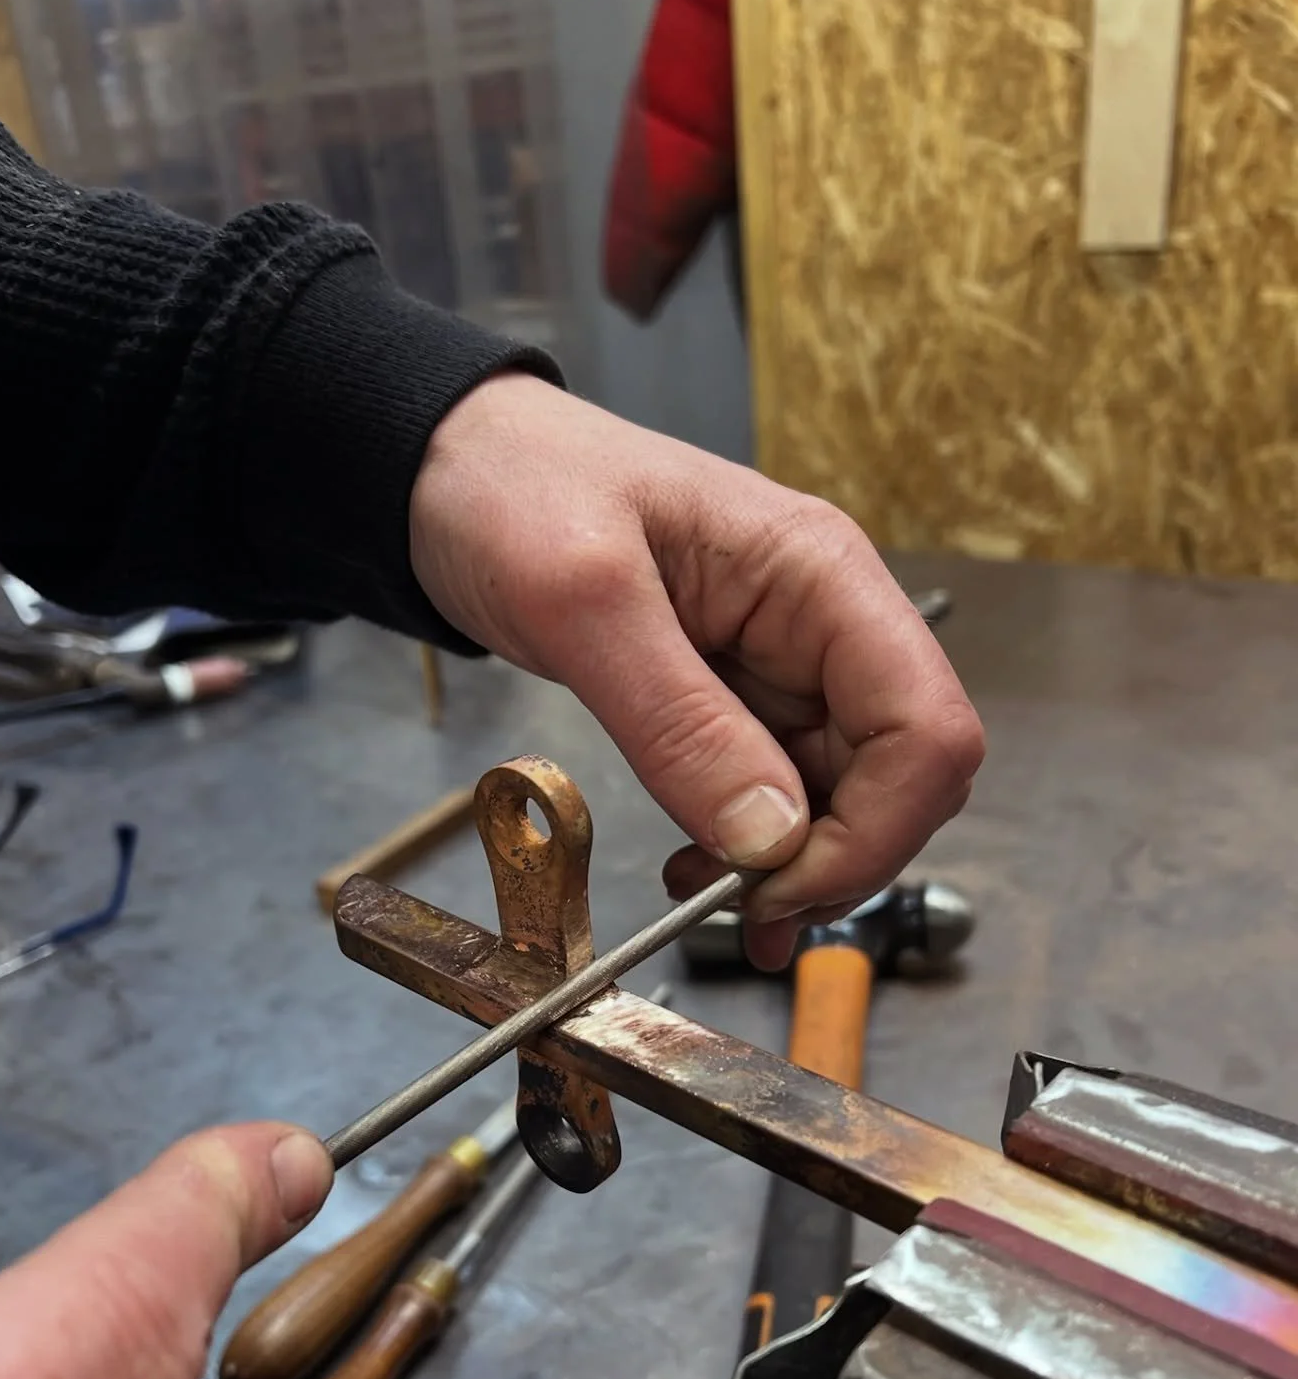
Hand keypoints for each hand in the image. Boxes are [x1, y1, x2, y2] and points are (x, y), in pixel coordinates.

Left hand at [411, 376, 983, 967]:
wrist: (449, 471)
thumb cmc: (512, 491)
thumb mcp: (579, 602)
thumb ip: (680, 722)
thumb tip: (771, 839)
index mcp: (822, 575)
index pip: (928, 729)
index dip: (875, 831)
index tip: (775, 889)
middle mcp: (825, 624)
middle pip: (902, 778)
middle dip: (833, 860)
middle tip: (731, 907)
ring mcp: (785, 666)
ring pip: (845, 801)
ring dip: (791, 869)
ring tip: (696, 891)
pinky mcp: (737, 700)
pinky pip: (779, 797)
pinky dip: (753, 852)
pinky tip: (698, 875)